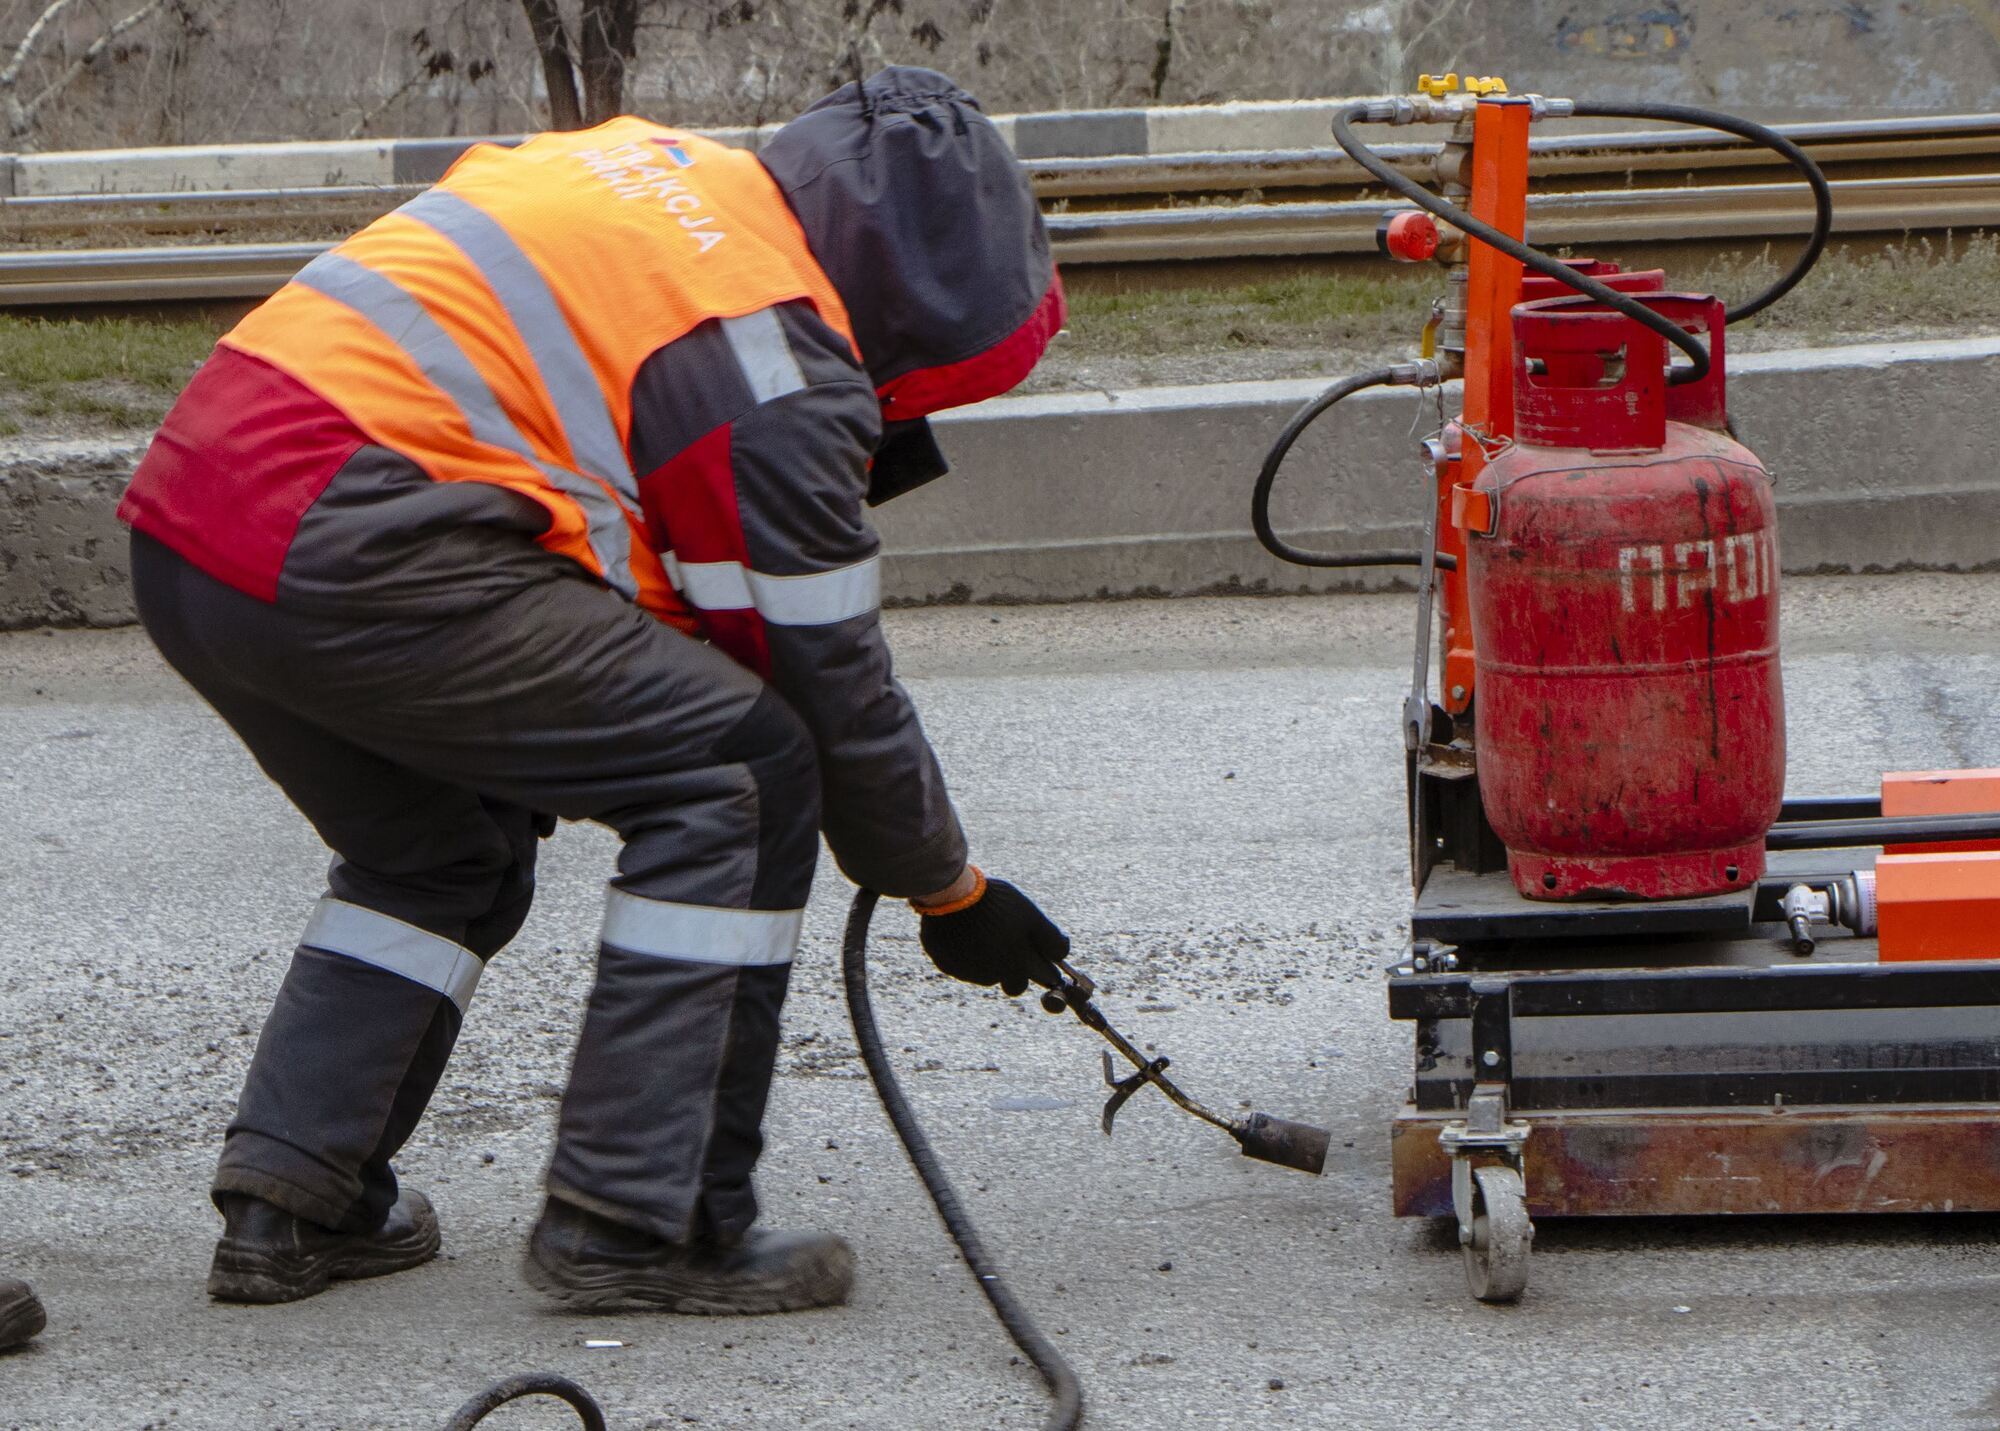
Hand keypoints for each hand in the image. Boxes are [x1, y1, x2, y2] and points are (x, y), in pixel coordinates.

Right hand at [915, 869, 1068, 995]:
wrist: (951, 896)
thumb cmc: (996, 903)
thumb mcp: (1030, 915)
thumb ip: (1050, 939)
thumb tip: (1062, 955)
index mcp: (1015, 966)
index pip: (1038, 980)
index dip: (1042, 968)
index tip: (1041, 959)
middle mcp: (992, 976)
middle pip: (1012, 984)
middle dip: (1014, 970)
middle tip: (1010, 946)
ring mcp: (967, 973)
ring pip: (985, 974)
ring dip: (988, 960)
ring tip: (983, 930)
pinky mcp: (946, 965)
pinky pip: (961, 965)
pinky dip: (965, 953)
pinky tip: (964, 931)